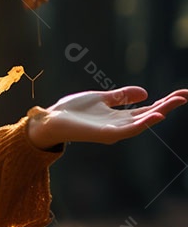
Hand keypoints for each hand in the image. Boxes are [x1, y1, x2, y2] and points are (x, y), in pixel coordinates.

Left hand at [26, 86, 187, 149]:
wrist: (52, 119)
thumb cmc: (73, 110)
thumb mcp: (101, 98)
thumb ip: (121, 96)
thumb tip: (146, 92)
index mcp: (120, 117)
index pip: (148, 109)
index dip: (165, 101)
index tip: (183, 93)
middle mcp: (121, 125)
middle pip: (150, 115)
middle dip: (169, 105)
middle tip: (187, 94)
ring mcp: (115, 131)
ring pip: (144, 122)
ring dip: (161, 112)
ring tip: (177, 101)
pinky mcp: (107, 134)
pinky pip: (129, 129)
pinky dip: (143, 123)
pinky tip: (156, 115)